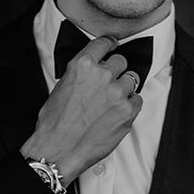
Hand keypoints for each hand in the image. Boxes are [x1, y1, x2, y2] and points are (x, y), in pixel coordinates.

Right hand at [20, 35, 142, 183]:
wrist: (59, 150)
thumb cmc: (55, 123)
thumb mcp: (61, 87)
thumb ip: (81, 73)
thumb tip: (93, 70)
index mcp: (83, 65)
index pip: (103, 43)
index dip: (109, 44)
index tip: (112, 45)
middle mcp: (102, 75)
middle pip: (121, 61)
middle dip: (115, 71)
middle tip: (106, 85)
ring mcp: (117, 93)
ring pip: (131, 79)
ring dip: (123, 88)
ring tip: (110, 102)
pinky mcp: (128, 111)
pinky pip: (137, 100)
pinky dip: (130, 105)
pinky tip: (116, 113)